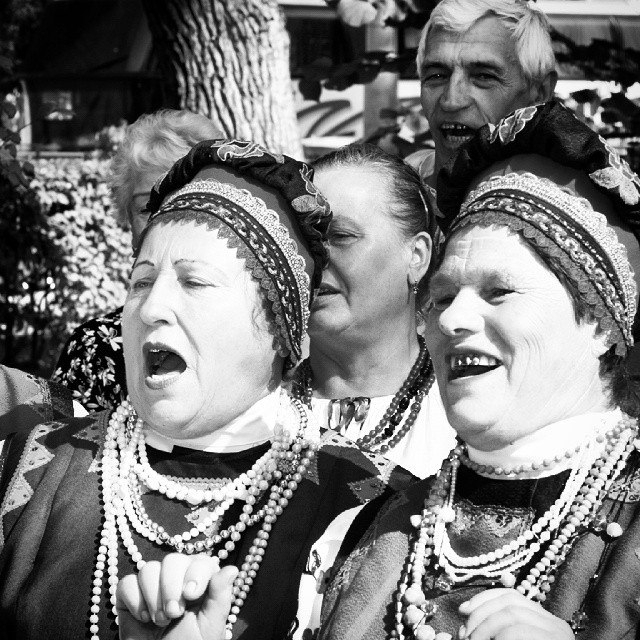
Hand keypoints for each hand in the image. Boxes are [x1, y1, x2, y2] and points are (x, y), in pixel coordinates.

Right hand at [116, 553, 237, 639]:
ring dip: (153, 596)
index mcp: (201, 580)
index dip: (194, 574)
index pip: (199, 560)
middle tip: (173, 614)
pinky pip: (127, 583)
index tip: (191, 595)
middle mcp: (177, 577)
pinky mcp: (131, 596)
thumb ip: (220, 597)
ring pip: (148, 568)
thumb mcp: (210, 625)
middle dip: (171, 588)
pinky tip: (144, 618)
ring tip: (160, 620)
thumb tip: (233, 569)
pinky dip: (134, 600)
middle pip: (171, 560)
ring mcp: (152, 585)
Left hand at [458, 589, 573, 639]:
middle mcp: (555, 624)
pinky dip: (498, 636)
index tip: (462, 609)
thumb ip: (491, 632)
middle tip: (466, 634)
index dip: (484, 599)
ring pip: (512, 613)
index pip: (510, 596)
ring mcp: (557, 634)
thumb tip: (464, 610)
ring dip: (485, 625)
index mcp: (543, 622)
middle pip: (509, 602)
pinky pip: (518, 631)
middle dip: (481, 613)